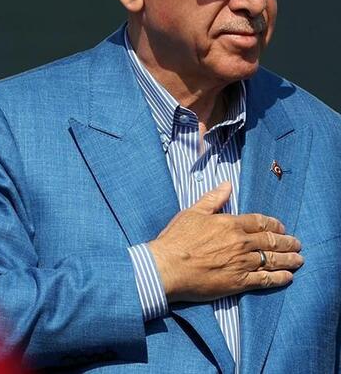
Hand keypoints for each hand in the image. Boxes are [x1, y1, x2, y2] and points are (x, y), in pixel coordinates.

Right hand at [148, 181, 302, 302]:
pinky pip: (265, 280)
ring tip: (298, 259)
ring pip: (273, 260)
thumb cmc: (176, 239)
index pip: (260, 222)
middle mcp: (240, 243)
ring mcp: (242, 263)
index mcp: (229, 224)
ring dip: (289, 259)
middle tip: (296, 244)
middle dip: (287, 242)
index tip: (281, 228)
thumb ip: (212, 199)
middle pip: (271, 241)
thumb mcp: (192, 213)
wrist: (167, 266)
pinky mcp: (239, 282)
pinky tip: (287, 277)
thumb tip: (227, 184)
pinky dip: (279, 278)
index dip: (274, 224)